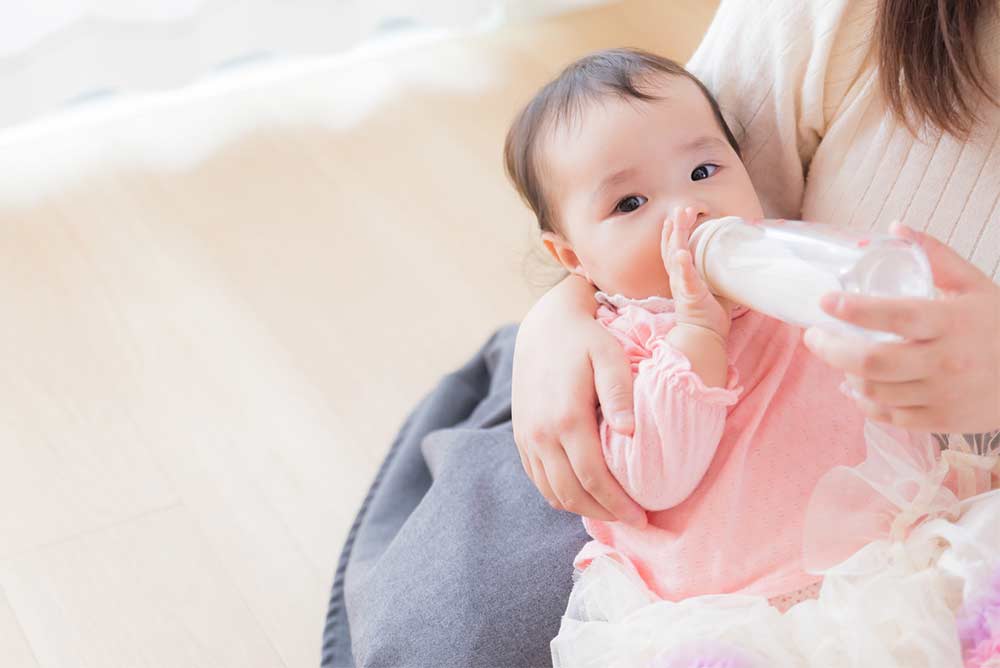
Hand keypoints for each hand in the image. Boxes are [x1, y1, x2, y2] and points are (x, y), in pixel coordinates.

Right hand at [512, 276, 647, 527]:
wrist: (545, 325)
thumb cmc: (586, 339)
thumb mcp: (609, 356)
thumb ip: (619, 394)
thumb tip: (630, 433)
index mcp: (566, 418)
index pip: (594, 479)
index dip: (618, 505)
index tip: (642, 518)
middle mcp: (541, 434)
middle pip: (572, 494)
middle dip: (604, 514)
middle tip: (633, 520)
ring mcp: (527, 437)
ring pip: (552, 492)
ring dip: (582, 508)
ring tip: (611, 510)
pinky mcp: (521, 435)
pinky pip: (538, 479)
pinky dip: (561, 494)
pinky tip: (584, 493)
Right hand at [662, 206, 732, 338]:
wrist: (704, 336)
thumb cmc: (710, 315)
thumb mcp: (717, 288)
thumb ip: (723, 274)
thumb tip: (743, 261)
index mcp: (682, 276)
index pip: (673, 249)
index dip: (673, 232)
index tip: (677, 215)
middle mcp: (678, 278)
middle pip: (671, 246)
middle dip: (675, 226)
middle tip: (681, 208)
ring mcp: (682, 285)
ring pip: (674, 256)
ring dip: (676, 236)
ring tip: (677, 220)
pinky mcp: (689, 294)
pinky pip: (684, 278)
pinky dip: (682, 265)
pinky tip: (682, 253)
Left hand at [803, 222, 999, 432]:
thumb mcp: (974, 285)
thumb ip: (936, 256)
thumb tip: (896, 228)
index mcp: (951, 322)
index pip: (894, 315)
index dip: (854, 310)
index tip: (825, 301)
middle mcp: (945, 361)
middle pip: (872, 361)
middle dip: (831, 349)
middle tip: (813, 336)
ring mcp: (942, 395)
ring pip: (874, 391)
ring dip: (844, 373)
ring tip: (836, 356)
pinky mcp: (941, 421)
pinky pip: (888, 416)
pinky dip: (864, 402)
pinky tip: (855, 386)